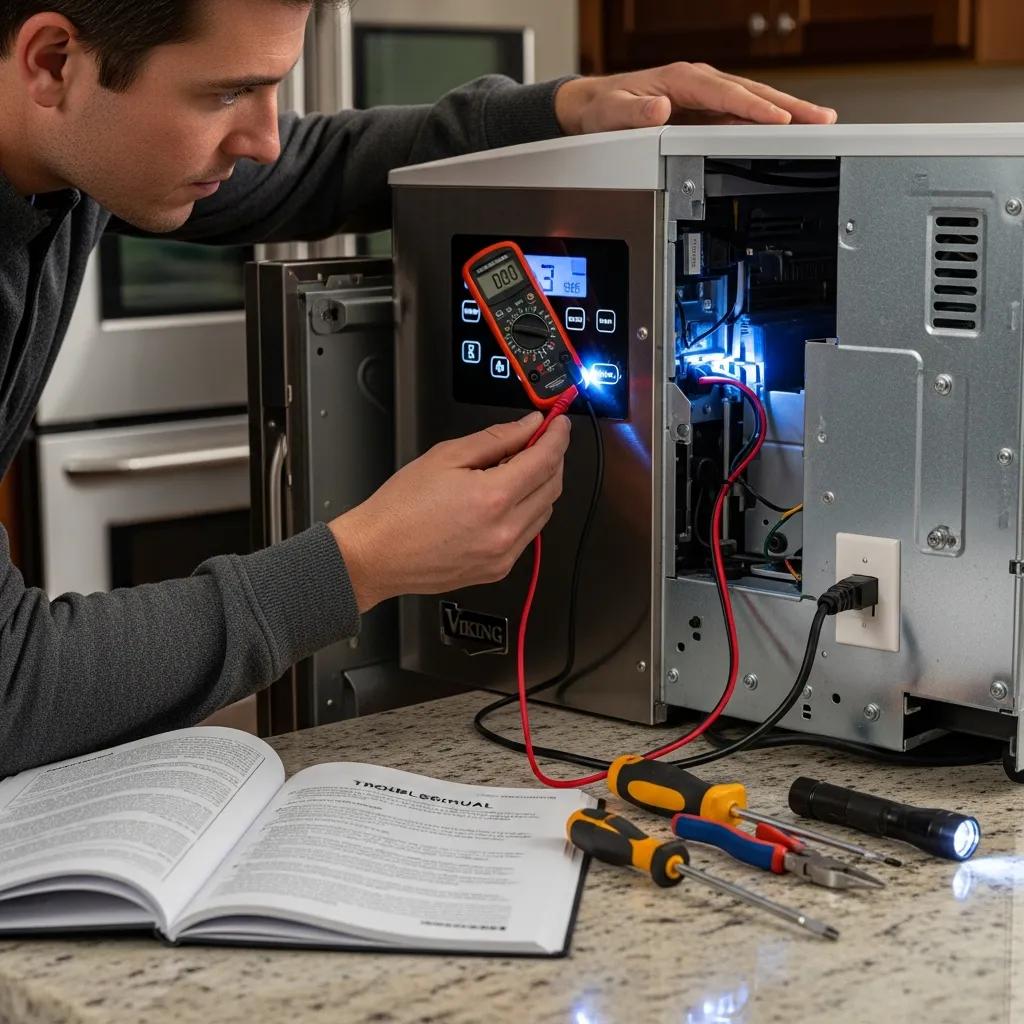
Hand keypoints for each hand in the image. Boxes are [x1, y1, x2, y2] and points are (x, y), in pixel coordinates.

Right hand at [329, 412, 569, 611]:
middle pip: (552, 486)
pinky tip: (504, 500)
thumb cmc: (400, 509)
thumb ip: (496, 439)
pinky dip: (526, 512)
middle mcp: (504, 530)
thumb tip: (528, 427)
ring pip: (544, 512)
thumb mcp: (446, 456)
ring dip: (540, 486)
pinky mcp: (497, 570)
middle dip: (552, 459)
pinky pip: (528, 535)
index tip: (559, 423)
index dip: (557, 436)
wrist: (376, 555)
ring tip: (514, 470)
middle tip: (539, 440)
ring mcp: (503, 555)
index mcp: (493, 498)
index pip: (545, 460)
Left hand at [555, 62, 836, 134]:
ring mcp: (705, 94)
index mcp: (681, 80)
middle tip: (822, 118)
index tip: (780, 119)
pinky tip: (789, 131)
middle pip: (752, 93)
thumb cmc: (602, 109)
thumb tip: (661, 108)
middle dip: (789, 105)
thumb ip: (634, 115)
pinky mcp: (706, 108)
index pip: (726, 93)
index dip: (754, 108)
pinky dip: (767, 121)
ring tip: (820, 123)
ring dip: (787, 111)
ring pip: (753, 101)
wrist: (593, 105)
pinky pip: (743, 113)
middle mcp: (698, 82)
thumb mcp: (611, 114)